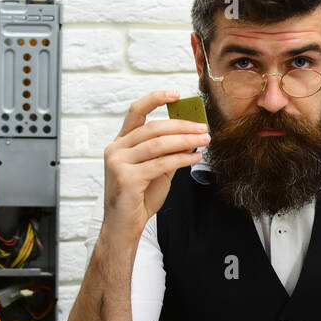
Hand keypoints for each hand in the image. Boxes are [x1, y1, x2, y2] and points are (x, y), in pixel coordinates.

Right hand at [102, 91, 210, 242]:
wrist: (124, 226)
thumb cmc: (139, 198)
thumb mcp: (156, 170)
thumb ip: (168, 152)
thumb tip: (191, 136)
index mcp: (120, 143)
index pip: (136, 112)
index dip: (155, 99)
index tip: (177, 94)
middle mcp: (116, 149)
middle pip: (152, 128)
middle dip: (182, 126)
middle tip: (203, 128)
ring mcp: (118, 163)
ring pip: (158, 144)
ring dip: (185, 141)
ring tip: (204, 140)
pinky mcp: (126, 178)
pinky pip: (160, 163)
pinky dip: (181, 159)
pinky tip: (194, 158)